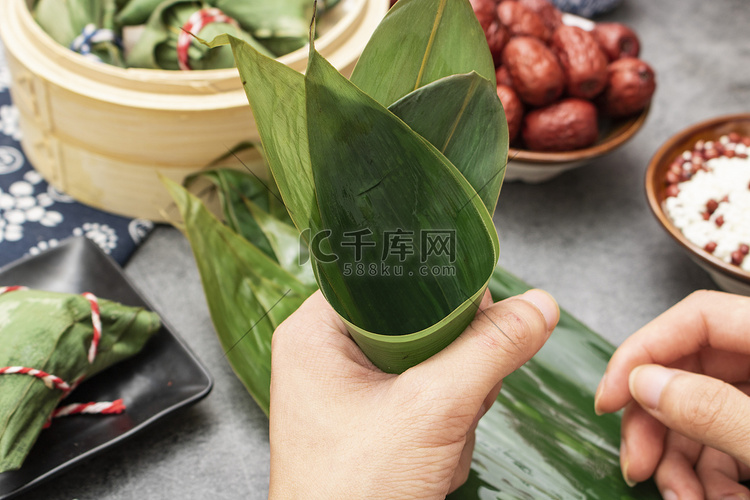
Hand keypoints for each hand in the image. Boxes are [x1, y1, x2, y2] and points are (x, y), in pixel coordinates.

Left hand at [268, 288, 557, 499]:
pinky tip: (434, 453)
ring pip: (430, 360)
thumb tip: (538, 306)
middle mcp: (328, 353)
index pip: (385, 274)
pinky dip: (445, 423)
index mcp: (315, 331)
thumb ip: (489, 350)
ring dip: (454, 398)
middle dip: (454, 359)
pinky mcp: (372, 419)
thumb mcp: (431, 410)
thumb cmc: (352, 492)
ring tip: (440, 435)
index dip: (437, 286)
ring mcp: (351, 390)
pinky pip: (426, 396)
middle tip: (455, 393)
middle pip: (416, 318)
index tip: (474, 309)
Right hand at [595, 290, 749, 499]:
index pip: (698, 316)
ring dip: (675, 460)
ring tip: (679, 496)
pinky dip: (703, 475)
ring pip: (698, 412)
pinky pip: (720, 441)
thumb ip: (714, 409)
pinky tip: (703, 498)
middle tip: (636, 462)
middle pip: (689, 370)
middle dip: (655, 423)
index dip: (644, 350)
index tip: (610, 396)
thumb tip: (644, 384)